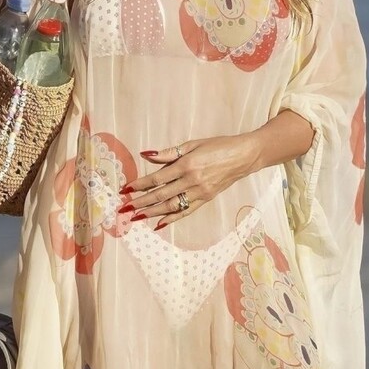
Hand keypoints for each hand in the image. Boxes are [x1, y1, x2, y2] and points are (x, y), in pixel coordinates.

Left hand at [123, 134, 258, 228]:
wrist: (244, 156)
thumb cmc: (218, 146)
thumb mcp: (192, 144)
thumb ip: (169, 153)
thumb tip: (146, 155)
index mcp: (186, 165)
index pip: (157, 178)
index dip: (139, 185)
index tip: (126, 190)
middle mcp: (192, 181)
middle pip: (161, 195)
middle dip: (141, 202)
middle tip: (124, 208)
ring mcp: (200, 192)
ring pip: (171, 206)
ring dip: (152, 213)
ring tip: (136, 217)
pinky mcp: (206, 199)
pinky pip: (186, 211)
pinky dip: (172, 219)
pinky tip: (159, 224)